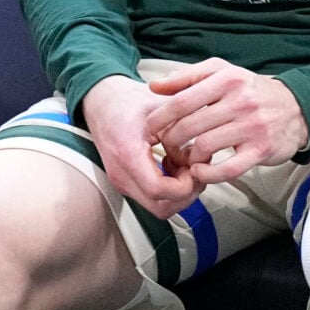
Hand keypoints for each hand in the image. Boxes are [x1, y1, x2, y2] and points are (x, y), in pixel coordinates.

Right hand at [78, 74, 200, 217]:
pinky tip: (174, 165)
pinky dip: (171, 189)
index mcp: (127, 153)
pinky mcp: (127, 183)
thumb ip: (185, 127)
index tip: (193, 168)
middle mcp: (122, 174)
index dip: (184, 185)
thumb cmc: (125, 102)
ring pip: (159, 207)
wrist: (101, 103)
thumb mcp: (160, 107)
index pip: (158, 190)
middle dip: (186, 193)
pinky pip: (153, 198)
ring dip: (180, 192)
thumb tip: (208, 146)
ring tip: (185, 166)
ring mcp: (123, 182)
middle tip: (195, 170)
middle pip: (161, 207)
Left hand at [140, 58, 307, 185]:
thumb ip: (188, 77)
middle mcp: (240, 101)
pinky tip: (200, 170)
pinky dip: (207, 173)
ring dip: (187, 158)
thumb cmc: (252, 91)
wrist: (297, 108)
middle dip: (170, 141)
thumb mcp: (223, 73)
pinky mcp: (261, 150)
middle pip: (188, 126)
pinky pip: (227, 168)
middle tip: (167, 147)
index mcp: (227, 79)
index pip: (181, 100)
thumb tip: (155, 86)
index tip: (148, 129)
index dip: (159, 118)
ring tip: (185, 158)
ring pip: (204, 147)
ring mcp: (252, 126)